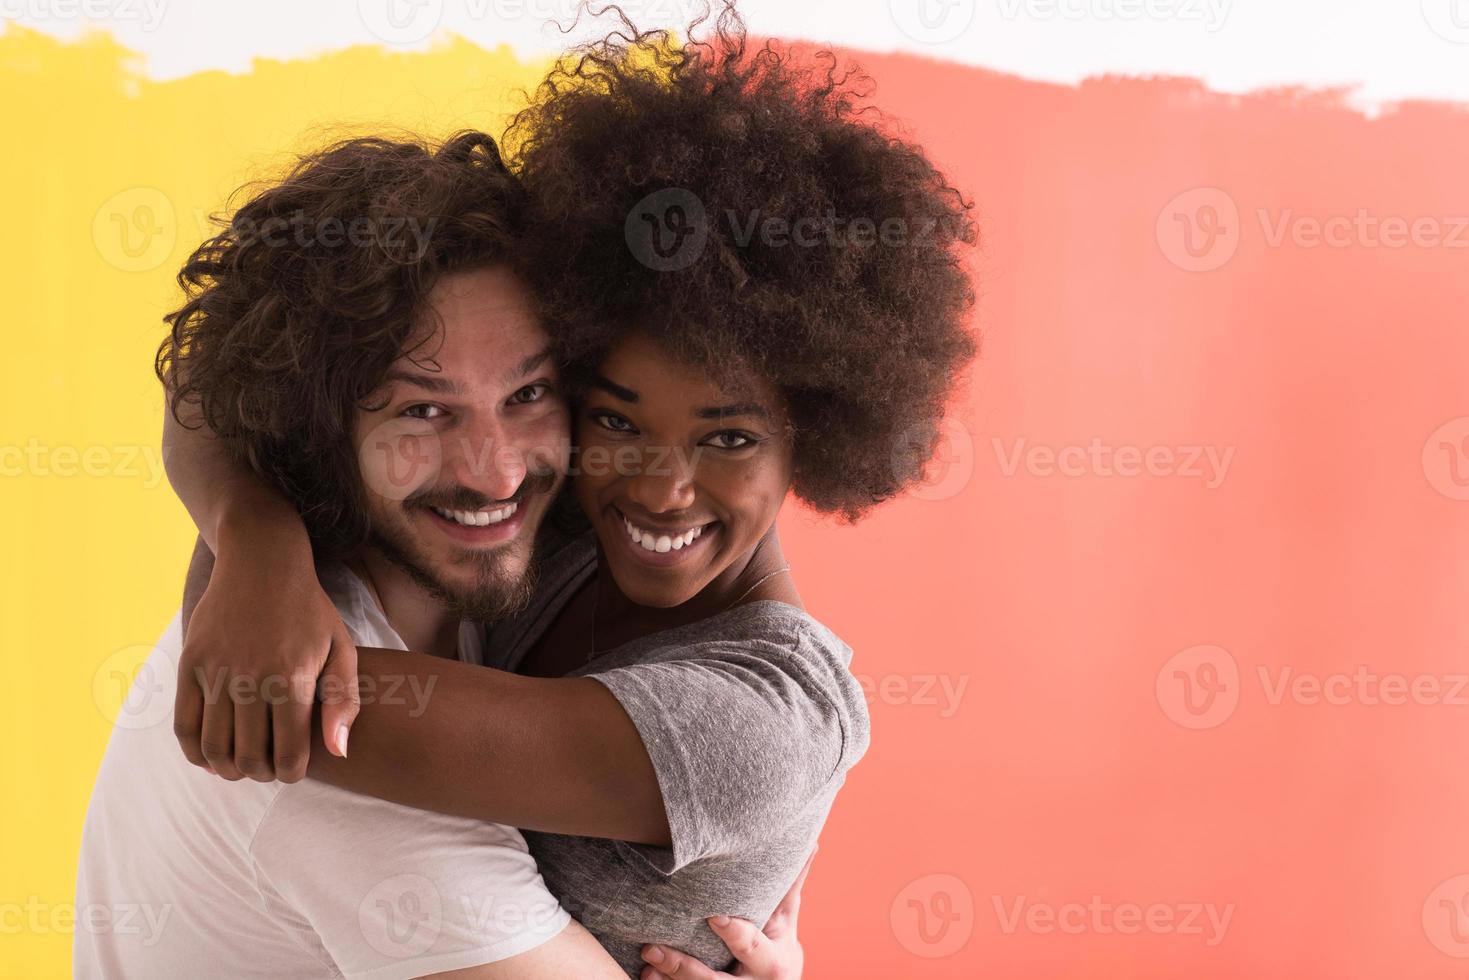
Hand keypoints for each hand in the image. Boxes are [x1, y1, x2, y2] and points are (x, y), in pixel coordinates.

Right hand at [173, 515, 358, 782]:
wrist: (262, 564)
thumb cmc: (310, 612)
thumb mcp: (342, 649)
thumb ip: (344, 701)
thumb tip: (339, 752)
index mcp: (292, 678)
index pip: (289, 755)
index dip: (292, 774)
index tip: (294, 768)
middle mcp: (251, 677)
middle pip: (249, 758)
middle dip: (261, 773)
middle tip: (269, 767)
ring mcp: (215, 671)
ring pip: (213, 748)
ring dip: (228, 768)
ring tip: (242, 763)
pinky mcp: (189, 663)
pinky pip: (183, 726)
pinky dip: (195, 751)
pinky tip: (212, 754)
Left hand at [639, 847, 814, 979]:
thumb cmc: (778, 944)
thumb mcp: (786, 919)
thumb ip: (791, 884)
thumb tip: (810, 840)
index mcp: (773, 962)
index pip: (751, 947)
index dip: (734, 934)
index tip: (713, 916)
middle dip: (683, 967)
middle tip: (652, 948)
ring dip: (668, 979)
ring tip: (644, 961)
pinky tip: (645, 977)